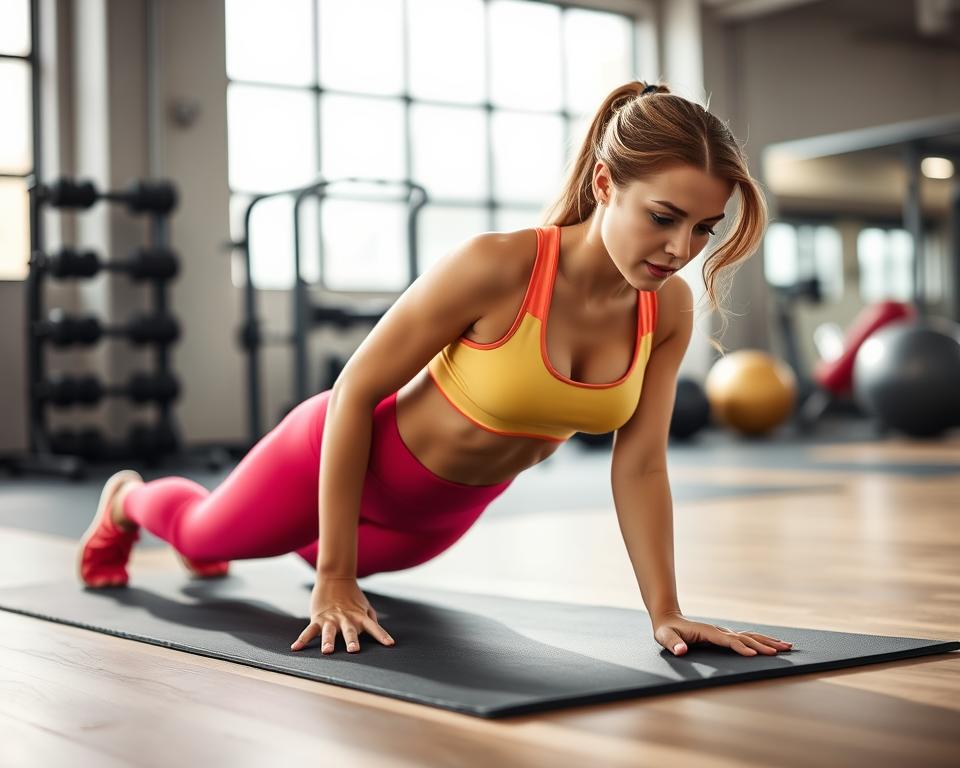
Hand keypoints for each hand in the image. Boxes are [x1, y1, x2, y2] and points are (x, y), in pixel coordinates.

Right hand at [290, 577, 394, 653]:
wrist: (335, 577)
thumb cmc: (352, 596)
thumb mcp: (365, 606)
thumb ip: (372, 620)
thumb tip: (381, 635)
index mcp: (360, 616)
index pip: (374, 627)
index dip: (382, 635)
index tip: (390, 644)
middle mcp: (346, 618)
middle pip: (350, 631)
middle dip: (351, 640)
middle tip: (353, 650)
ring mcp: (331, 618)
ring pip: (329, 631)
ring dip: (328, 641)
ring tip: (327, 651)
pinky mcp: (318, 617)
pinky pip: (309, 630)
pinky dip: (302, 639)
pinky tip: (296, 648)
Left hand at [653, 611, 792, 656]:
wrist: (668, 619)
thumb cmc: (666, 631)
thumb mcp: (664, 637)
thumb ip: (673, 644)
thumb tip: (681, 651)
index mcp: (708, 632)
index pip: (728, 641)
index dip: (741, 647)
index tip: (755, 655)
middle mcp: (719, 631)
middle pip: (745, 637)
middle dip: (763, 644)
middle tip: (782, 651)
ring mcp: (724, 632)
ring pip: (750, 636)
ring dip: (768, 641)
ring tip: (787, 646)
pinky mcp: (725, 635)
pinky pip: (747, 638)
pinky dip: (762, 641)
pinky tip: (774, 644)